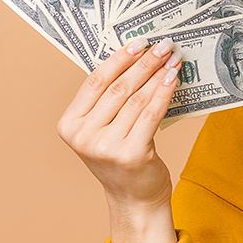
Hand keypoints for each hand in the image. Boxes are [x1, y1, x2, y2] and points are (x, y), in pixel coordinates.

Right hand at [56, 38, 181, 242]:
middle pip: (117, 88)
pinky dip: (163, 93)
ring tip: (173, 60)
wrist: (134, 199)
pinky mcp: (130, 154)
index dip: (119, 59)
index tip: (139, 42)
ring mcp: (105, 147)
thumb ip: (107, 101)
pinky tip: (173, 79)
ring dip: (157, 75)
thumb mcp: (102, 129)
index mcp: (69, 126)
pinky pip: (150, 114)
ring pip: (136, 99)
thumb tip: (136, 57)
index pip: (95, 82)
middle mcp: (83, 137)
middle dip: (144, 63)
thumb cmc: (120, 159)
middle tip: (163, 46)